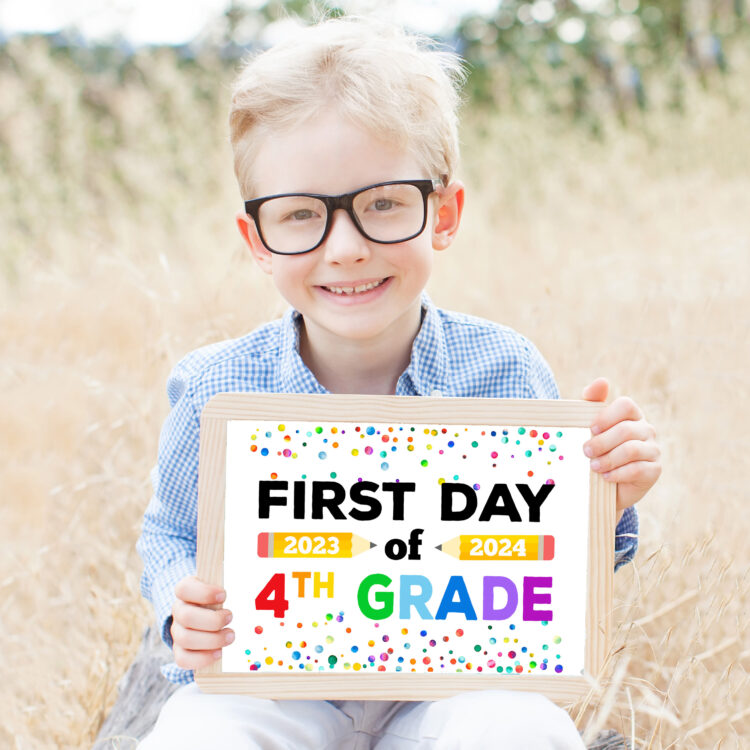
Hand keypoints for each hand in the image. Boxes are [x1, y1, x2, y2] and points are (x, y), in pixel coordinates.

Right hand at [170, 576, 233, 669]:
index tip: (224, 595)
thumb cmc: (221, 600)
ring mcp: (178, 632)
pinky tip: (219, 652)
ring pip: (185, 638)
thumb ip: (233, 586)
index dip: (203, 593)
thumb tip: (258, 585)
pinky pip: (183, 659)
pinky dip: (203, 658)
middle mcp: (179, 611)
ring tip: (230, 636)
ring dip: (211, 639)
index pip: (184, 588)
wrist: (210, 618)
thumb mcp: (224, 589)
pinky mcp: (180, 651)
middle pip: (186, 616)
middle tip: (231, 617)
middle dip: (212, 620)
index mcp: (186, 591)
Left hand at [582, 378, 660, 516]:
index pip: (626, 405)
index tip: (591, 428)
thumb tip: (602, 381)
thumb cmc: (597, 449)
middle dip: (602, 442)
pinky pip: (638, 469)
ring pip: (631, 450)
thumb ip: (592, 402)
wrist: (604, 483)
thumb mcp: (589, 425)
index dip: (607, 416)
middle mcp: (646, 429)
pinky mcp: (654, 470)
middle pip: (626, 430)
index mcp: (631, 415)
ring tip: (593, 466)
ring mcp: (653, 450)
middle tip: (586, 452)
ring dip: (608, 459)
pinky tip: (606, 477)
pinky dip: (618, 473)